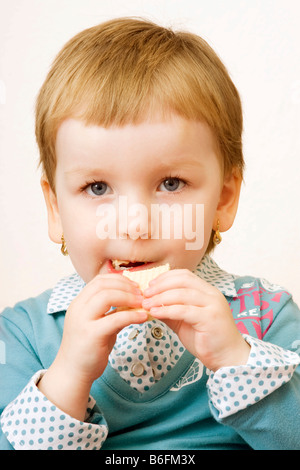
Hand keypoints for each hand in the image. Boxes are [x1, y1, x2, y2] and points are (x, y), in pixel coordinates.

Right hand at [38, 273, 146, 418]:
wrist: (73, 373)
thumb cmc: (88, 349)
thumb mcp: (99, 324)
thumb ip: (111, 312)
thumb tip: (133, 302)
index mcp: (79, 303)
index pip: (98, 280)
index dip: (119, 279)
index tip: (134, 286)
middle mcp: (78, 308)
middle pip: (102, 284)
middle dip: (125, 286)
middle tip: (141, 294)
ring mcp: (83, 321)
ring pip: (106, 296)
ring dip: (128, 297)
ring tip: (142, 303)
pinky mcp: (91, 335)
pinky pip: (115, 319)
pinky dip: (132, 315)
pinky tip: (143, 318)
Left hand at [142, 269, 249, 371]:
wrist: (227, 358)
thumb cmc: (207, 339)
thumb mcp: (184, 320)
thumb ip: (171, 309)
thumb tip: (150, 302)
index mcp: (207, 291)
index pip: (184, 275)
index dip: (165, 277)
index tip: (150, 285)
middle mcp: (212, 294)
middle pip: (182, 281)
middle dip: (160, 286)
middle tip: (145, 294)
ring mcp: (212, 305)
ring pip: (182, 294)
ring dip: (160, 298)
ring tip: (147, 304)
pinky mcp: (210, 319)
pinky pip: (184, 310)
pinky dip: (167, 310)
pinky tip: (155, 313)